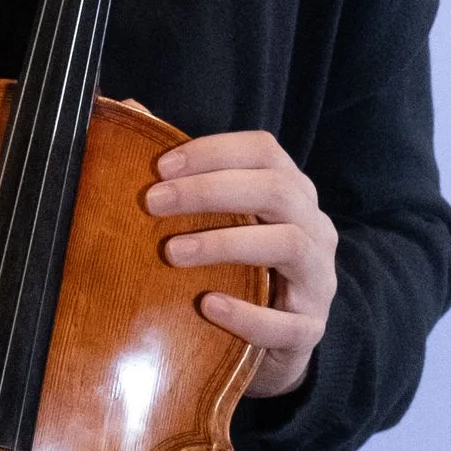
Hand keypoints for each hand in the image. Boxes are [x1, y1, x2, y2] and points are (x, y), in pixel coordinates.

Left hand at [150, 130, 337, 398]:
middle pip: (277, 190)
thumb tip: (131, 110)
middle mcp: (313, 227)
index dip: (213, 151)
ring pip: (289, 244)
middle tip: (153, 202)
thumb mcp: (215, 218)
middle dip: (211, 191)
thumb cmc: (237, 266)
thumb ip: (182, 170)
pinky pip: (288, 322)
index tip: (160, 167)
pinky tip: (208, 305)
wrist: (272, 341)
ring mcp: (319, 278)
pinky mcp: (310, 328)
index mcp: (291, 192)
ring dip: (226, 243)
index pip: (264, 151)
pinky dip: (247, 313)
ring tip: (172, 252)